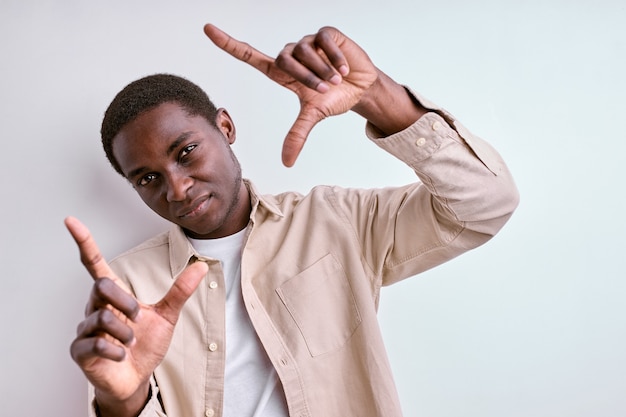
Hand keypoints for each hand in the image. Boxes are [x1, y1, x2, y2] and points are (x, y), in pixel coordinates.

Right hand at [65, 217, 206, 415]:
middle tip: (136, 319)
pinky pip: (97, 344)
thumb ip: (180, 291)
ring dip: (125, 333)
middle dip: (125, 302)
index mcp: (114, 296)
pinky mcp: (80, 351)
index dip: (84, 242)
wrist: (136, 378)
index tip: (70, 220)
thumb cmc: (145, 345)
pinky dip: (116, 351)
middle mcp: (95, 308)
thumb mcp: (167, 315)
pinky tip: (120, 356)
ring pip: (102, 318)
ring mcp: (85, 329)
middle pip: (101, 286)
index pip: (95, 264)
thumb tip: (201, 266)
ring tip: (129, 343)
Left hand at [204, 24, 378, 166]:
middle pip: (284, 60)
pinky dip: (335, 58)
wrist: (361, 87)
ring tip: (336, 79)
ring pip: (305, 51)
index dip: (228, 43)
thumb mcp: (313, 116)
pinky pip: (324, 41)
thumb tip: (286, 162)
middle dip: (306, 77)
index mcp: (281, 72)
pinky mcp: (325, 34)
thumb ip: (297, 135)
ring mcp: (308, 42)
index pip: (249, 55)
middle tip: (324, 89)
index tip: (208, 29)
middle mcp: (291, 54)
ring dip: (322, 69)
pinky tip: (343, 69)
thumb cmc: (333, 98)